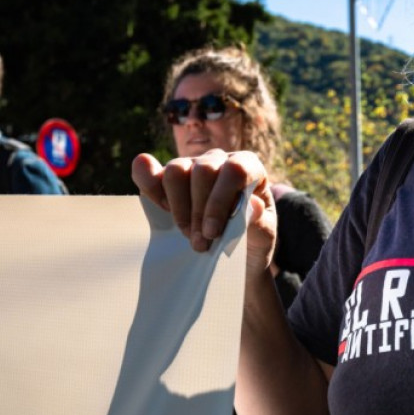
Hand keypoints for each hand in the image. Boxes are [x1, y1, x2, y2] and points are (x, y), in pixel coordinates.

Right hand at [132, 149, 276, 278]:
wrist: (235, 254)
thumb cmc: (253, 240)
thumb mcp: (264, 238)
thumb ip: (261, 222)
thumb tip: (252, 203)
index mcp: (249, 167)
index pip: (235, 170)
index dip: (220, 201)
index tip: (212, 233)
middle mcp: (220, 160)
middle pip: (203, 171)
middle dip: (198, 212)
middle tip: (201, 244)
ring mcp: (192, 166)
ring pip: (176, 170)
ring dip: (178, 208)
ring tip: (189, 234)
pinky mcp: (168, 178)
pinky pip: (151, 173)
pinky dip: (148, 186)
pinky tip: (160, 209)